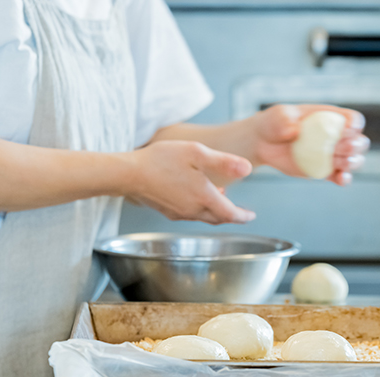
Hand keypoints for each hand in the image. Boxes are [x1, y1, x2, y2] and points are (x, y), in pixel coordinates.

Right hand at [126, 140, 254, 224]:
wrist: (128, 174)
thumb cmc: (161, 160)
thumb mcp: (197, 153)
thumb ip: (224, 162)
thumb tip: (248, 169)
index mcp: (204, 198)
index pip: (231, 214)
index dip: (243, 216)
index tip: (251, 216)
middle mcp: (193, 210)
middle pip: (218, 218)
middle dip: (231, 216)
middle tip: (240, 212)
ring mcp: (179, 213)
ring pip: (204, 217)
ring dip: (215, 211)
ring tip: (220, 198)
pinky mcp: (167, 211)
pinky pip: (191, 214)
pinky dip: (200, 209)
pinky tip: (197, 195)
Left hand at [249, 104, 369, 185]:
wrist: (264, 143)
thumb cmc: (274, 123)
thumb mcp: (278, 115)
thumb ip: (286, 119)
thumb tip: (295, 130)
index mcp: (331, 118)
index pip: (353, 119)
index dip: (355, 123)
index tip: (347, 128)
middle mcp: (336, 137)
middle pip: (359, 142)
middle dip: (356, 146)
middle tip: (342, 147)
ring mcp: (331, 155)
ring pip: (353, 161)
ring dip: (352, 163)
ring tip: (341, 164)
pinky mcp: (324, 171)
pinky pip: (339, 177)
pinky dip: (343, 179)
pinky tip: (340, 179)